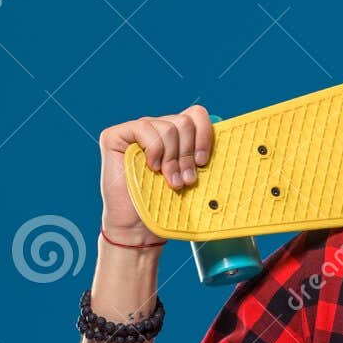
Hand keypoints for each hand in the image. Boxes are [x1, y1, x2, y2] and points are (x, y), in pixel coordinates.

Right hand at [98, 106, 212, 237]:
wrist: (140, 228)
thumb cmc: (167, 205)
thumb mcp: (192, 178)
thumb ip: (201, 157)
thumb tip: (226, 140)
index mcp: (176, 135)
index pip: (196, 114)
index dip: (204, 135)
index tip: (202, 162)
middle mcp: (156, 128)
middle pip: (184, 122)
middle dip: (187, 154)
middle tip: (185, 180)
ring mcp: (136, 131)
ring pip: (168, 128)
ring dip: (172, 159)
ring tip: (170, 181)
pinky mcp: (116, 136)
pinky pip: (145, 128)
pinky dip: (154, 150)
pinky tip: (151, 167)